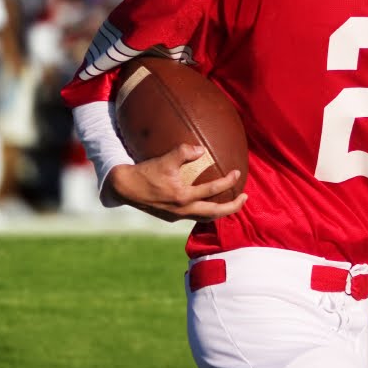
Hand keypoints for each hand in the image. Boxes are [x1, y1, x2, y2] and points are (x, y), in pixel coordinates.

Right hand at [105, 144, 246, 222]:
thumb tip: (202, 149)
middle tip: (245, 198)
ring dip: (220, 212)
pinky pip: (193, 216)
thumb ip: (184, 152)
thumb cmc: (145, 172)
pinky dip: (205, 212)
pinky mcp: (170, 217)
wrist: (123, 187)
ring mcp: (176, 216)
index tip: (237, 173)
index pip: (213, 190)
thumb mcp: (165, 159)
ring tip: (231, 204)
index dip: (228, 182)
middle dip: (233, 207)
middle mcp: (182, 210)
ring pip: (205, 218)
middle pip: (215, 213)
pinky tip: (208, 203)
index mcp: (183, 197)